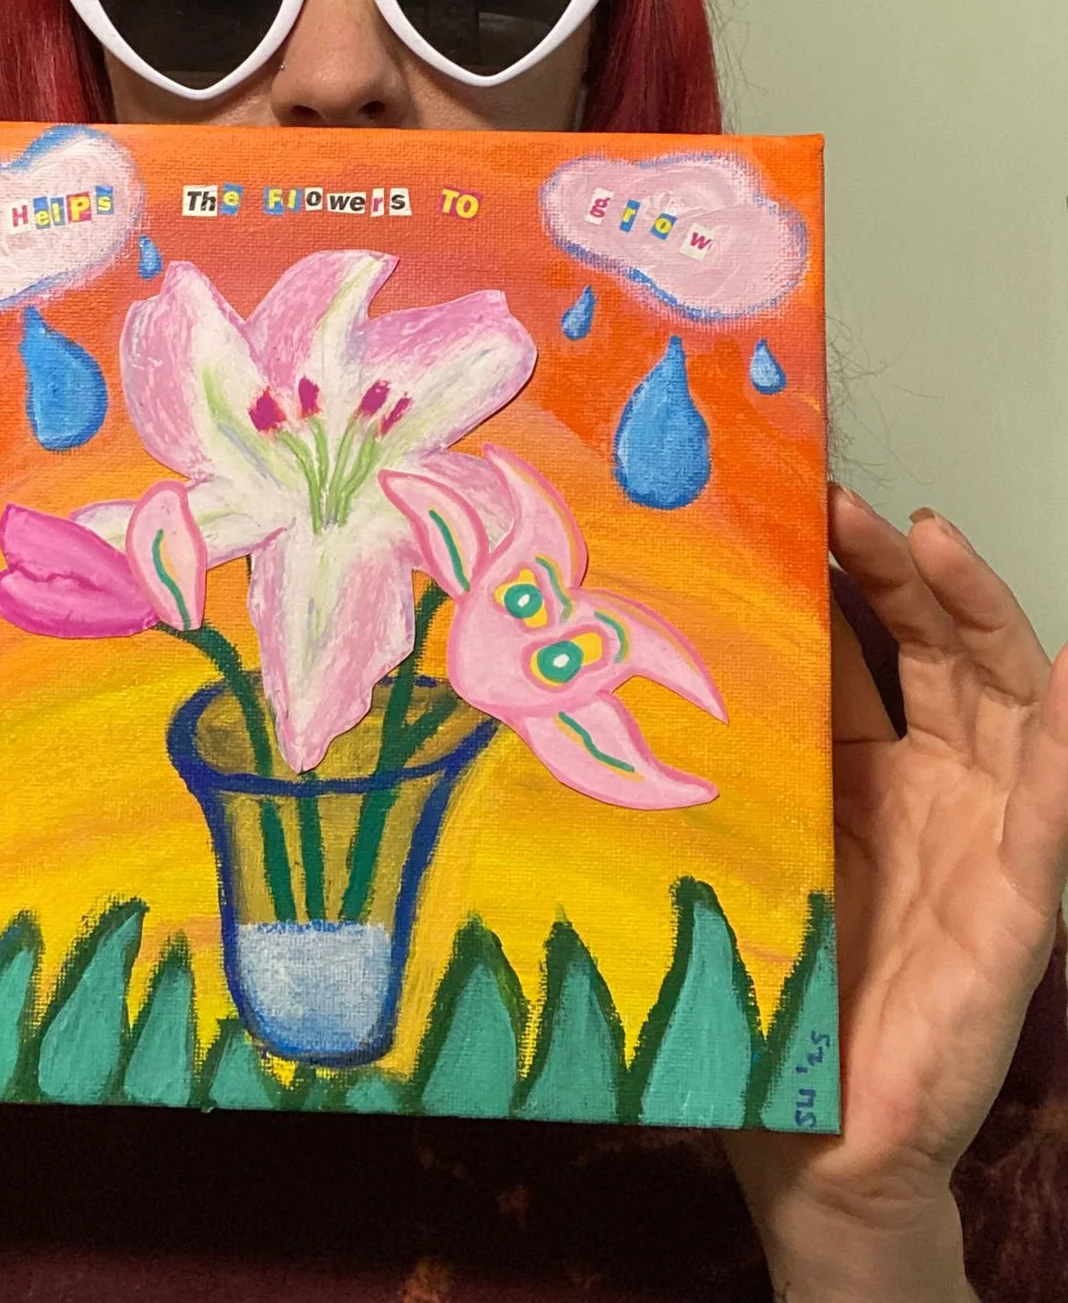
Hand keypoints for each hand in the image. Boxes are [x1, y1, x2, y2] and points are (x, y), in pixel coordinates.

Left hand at [723, 486, 1067, 1302]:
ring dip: (977, 615)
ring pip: (1002, 699)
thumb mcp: (740, 850)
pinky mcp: (1019, 904)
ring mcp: (984, 836)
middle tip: (846, 502)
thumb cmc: (771, 993)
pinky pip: (1052, 815)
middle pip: (934, 650)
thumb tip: (616, 661)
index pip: (864, 647)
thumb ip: (725, 766)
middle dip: (898, 569)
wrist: (814, 1140)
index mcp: (863, 770)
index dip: (837, 574)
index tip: (786, 502)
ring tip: (937, 539)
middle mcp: (932, 785)